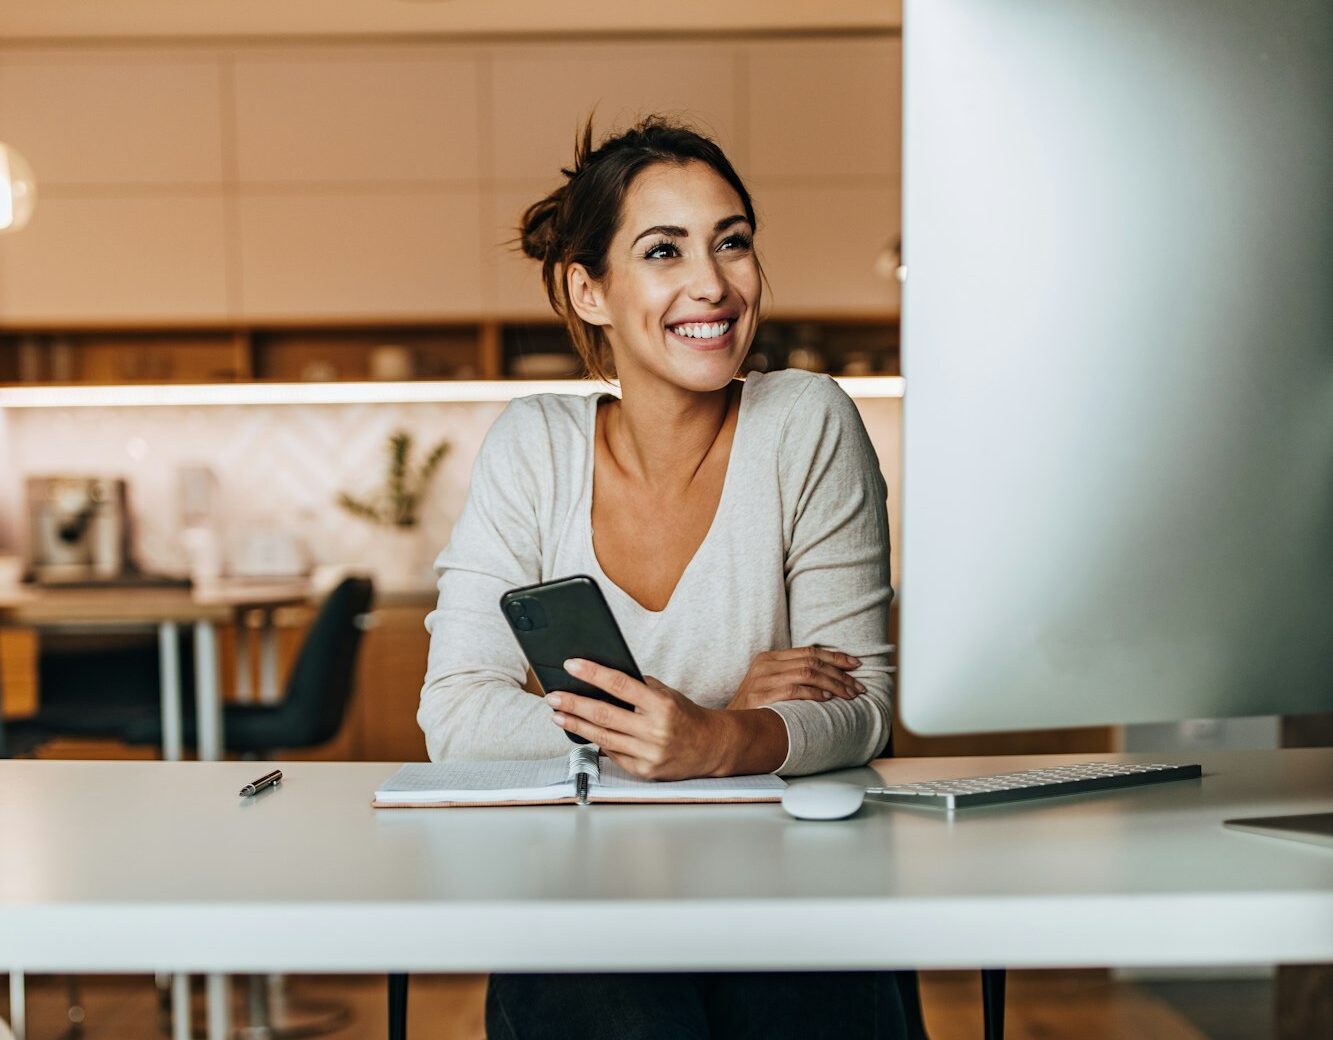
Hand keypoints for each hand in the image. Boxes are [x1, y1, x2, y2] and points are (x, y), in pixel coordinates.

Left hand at [545, 659, 731, 779]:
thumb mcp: (667, 694)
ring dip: (576, 725)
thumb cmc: (684, 716)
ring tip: (558, 715)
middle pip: (604, 714)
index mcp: (661, 705)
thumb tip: (601, 680)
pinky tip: (584, 732)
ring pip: (603, 737)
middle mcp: (654, 730)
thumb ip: (638, 688)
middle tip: (553, 696)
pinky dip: (597, 742)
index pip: (619, 684)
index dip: (593, 673)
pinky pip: (613, 754)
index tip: (571, 665)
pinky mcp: (644, 771)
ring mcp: (649, 753)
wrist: (711, 747)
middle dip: (574, 703)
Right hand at [726, 646, 864, 710]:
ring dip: (833, 684)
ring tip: (849, 694)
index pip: (809, 651)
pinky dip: (814, 694)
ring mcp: (763, 679)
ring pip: (808, 673)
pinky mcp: (762, 695)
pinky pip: (796, 690)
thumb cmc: (753, 708)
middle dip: (840, 673)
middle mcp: (765, 664)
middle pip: (812, 661)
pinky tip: (828, 700)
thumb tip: (828, 675)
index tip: (855, 664)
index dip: (836, 657)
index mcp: (769, 658)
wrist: (726, 726)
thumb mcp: (769, 684)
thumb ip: (791, 675)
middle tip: (858, 686)